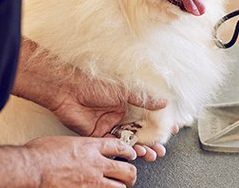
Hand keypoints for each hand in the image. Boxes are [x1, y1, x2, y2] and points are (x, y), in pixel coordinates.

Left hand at [14, 38, 174, 160]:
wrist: (67, 90)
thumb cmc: (92, 83)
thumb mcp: (123, 90)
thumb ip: (143, 99)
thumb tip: (162, 102)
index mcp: (125, 102)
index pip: (146, 115)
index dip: (159, 124)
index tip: (171, 129)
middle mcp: (118, 114)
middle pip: (139, 131)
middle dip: (152, 141)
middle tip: (161, 148)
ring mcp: (108, 125)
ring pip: (128, 140)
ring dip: (141, 148)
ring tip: (151, 153)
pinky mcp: (97, 134)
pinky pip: (113, 145)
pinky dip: (124, 150)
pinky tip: (133, 153)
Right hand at [26, 135, 136, 187]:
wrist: (32, 168)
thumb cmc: (41, 153)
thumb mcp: (66, 141)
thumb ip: (79, 146)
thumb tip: (82, 150)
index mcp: (91, 146)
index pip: (119, 146)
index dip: (128, 151)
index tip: (130, 154)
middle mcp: (96, 163)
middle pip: (126, 169)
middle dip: (130, 174)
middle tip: (129, 175)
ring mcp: (92, 181)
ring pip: (119, 187)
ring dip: (120, 187)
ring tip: (118, 187)